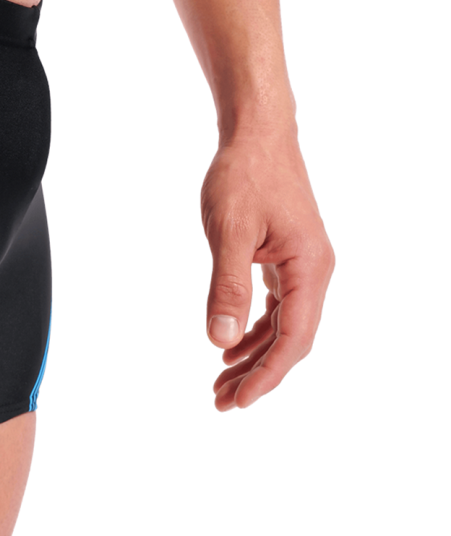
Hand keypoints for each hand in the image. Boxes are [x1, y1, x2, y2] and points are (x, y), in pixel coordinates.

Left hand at [201, 131, 333, 410]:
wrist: (256, 134)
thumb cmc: (243, 176)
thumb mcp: (229, 233)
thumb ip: (226, 287)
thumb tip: (219, 339)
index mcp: (310, 268)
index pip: (294, 339)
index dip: (267, 375)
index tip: (238, 400)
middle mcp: (314, 271)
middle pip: (290, 339)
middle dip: (257, 373)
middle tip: (220, 401)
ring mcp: (302, 265)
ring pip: (282, 325)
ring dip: (252, 355)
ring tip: (220, 381)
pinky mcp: (286, 257)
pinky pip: (276, 305)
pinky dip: (254, 328)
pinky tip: (229, 345)